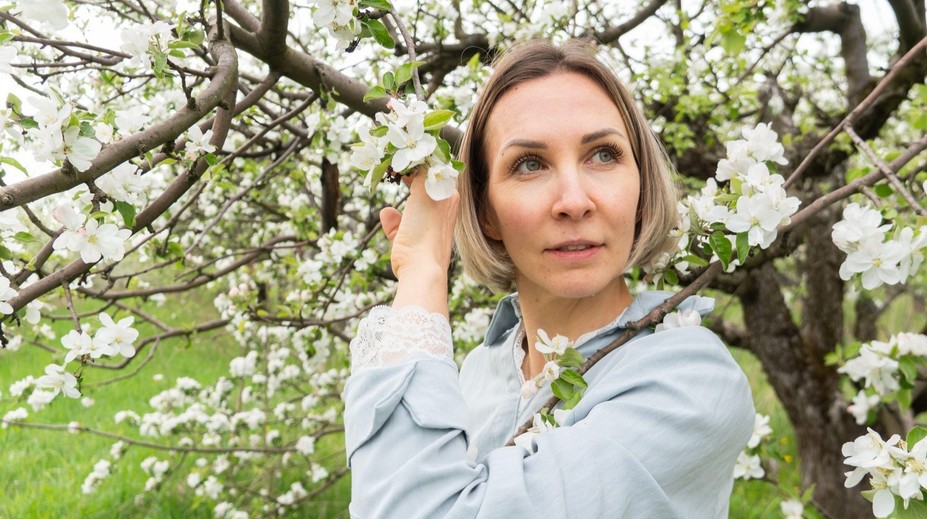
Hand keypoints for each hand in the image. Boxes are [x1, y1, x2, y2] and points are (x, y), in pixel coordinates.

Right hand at [380, 170, 458, 315]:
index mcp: (449, 199)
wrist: (420, 268)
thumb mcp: (424, 192)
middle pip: (423, 187)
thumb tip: (420, 157)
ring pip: (411, 206)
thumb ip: (423, 172)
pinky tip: (386, 214)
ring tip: (387, 182)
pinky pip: (398, 224)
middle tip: (393, 164)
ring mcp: (425, 227)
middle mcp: (440, 211)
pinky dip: (391, 219)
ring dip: (400, 197)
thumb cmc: (426, 229)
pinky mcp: (410, 241)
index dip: (422, 160)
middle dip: (408, 177)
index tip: (405, 151)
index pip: (438, 172)